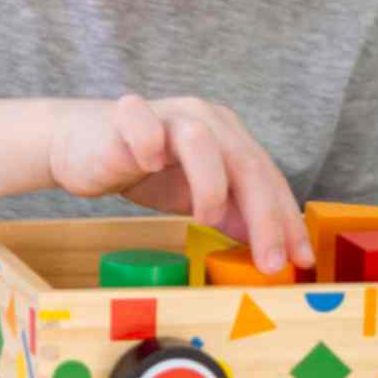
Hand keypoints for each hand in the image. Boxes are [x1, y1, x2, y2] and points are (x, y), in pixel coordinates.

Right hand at [47, 93, 316, 275]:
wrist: (78, 142)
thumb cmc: (140, 166)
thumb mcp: (194, 195)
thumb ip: (232, 212)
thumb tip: (274, 249)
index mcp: (227, 135)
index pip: (267, 177)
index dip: (286, 219)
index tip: (299, 261)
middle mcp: (203, 118)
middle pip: (245, 163)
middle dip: (264, 216)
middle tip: (270, 263)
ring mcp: (165, 114)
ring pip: (202, 140)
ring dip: (212, 185)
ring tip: (207, 221)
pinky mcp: (125, 116)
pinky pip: (142, 124)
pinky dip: (150, 144)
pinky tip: (150, 167)